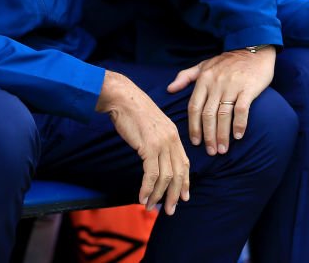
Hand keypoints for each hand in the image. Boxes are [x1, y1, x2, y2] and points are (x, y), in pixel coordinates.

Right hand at [96, 71, 188, 214]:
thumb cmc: (133, 112)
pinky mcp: (149, 146)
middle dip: (174, 194)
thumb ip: (158, 141)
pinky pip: (151, 174)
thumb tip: (154, 157)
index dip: (185, 181)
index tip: (183, 196)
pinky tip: (142, 198)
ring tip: (151, 207)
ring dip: (158, 195)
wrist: (123, 98)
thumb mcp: (152, 126)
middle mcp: (172, 140)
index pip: (185, 162)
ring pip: (165, 176)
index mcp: (174, 135)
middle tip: (170, 210)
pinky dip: (147, 188)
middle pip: (178, 173)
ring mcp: (162, 143)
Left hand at [167, 47, 275, 156]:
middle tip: (211, 152)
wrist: (254, 48)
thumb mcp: (204, 65)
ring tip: (223, 149)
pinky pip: (242, 110)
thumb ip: (186, 77)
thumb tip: (169, 89)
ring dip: (222, 135)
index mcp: (204, 79)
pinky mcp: (248, 88)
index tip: (195, 142)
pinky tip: (238, 136)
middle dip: (208, 136)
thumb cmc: (228, 60)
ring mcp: (232, 86)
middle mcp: (216, 83)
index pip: (194, 107)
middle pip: (208, 115)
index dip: (194, 127)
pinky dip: (239, 125)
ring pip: (223, 115)